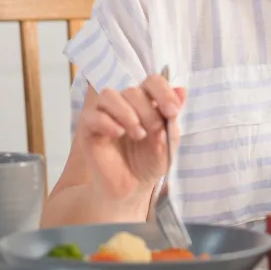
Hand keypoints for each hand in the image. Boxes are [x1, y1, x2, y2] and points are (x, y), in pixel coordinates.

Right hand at [75, 74, 186, 201]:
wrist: (131, 188)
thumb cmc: (149, 162)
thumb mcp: (168, 141)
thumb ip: (172, 117)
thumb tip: (181, 90)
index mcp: (145, 102)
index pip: (152, 81)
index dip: (163, 92)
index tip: (172, 112)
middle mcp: (124, 103)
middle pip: (132, 90)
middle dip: (147, 111)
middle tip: (154, 132)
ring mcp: (104, 114)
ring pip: (109, 95)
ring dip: (127, 113)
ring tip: (138, 135)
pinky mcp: (89, 128)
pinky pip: (93, 115)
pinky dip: (108, 122)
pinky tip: (119, 134)